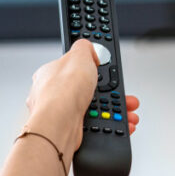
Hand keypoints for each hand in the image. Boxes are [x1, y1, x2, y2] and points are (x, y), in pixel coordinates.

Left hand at [25, 39, 141, 150]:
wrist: (59, 124)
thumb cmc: (62, 92)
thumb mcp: (79, 54)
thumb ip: (85, 47)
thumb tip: (90, 50)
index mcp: (50, 73)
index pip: (75, 65)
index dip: (93, 66)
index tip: (105, 68)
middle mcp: (52, 93)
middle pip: (87, 88)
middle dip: (109, 92)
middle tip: (119, 92)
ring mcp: (61, 112)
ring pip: (93, 109)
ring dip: (113, 110)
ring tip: (124, 109)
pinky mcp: (69, 128)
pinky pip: (94, 125)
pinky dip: (108, 124)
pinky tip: (116, 122)